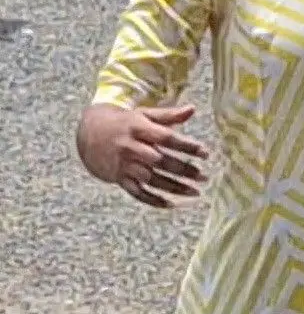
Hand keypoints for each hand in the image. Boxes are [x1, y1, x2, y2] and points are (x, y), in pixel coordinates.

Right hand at [77, 103, 208, 207]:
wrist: (89, 133)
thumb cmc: (124, 122)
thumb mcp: (144, 114)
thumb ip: (169, 115)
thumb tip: (193, 109)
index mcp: (139, 129)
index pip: (167, 138)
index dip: (186, 146)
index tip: (206, 153)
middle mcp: (131, 148)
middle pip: (161, 161)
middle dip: (184, 170)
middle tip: (204, 177)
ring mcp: (124, 165)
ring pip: (151, 179)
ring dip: (174, 187)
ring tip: (195, 192)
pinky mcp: (119, 178)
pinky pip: (137, 192)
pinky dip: (153, 200)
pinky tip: (171, 204)